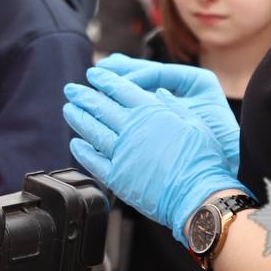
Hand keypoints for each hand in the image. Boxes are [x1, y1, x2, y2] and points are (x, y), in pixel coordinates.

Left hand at [64, 66, 247, 243]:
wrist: (198, 196)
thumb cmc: (202, 160)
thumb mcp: (195, 123)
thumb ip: (174, 106)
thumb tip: (159, 93)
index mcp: (151, 112)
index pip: (121, 90)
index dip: (105, 80)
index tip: (93, 74)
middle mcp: (132, 129)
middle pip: (101, 107)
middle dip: (84, 96)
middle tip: (71, 89)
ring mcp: (122, 153)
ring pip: (93, 131)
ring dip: (78, 118)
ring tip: (68, 109)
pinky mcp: (117, 177)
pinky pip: (93, 160)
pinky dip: (82, 151)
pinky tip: (75, 143)